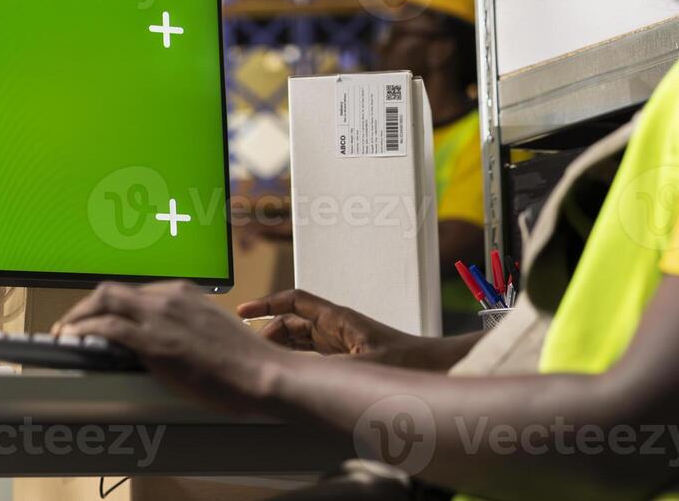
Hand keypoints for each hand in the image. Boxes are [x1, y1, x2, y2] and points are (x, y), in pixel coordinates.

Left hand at [54, 280, 288, 413]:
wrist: (260, 373)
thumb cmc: (244, 361)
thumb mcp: (211, 330)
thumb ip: (184, 327)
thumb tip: (164, 342)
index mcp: (183, 292)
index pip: (133, 292)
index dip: (109, 306)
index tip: (98, 319)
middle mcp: (168, 297)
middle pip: (111, 291)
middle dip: (86, 307)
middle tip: (72, 326)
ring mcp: (160, 316)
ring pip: (104, 303)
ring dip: (78, 318)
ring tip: (65, 334)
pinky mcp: (155, 341)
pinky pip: (108, 328)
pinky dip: (85, 331)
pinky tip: (76, 342)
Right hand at [237, 289, 467, 370]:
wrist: (435, 368)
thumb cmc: (410, 361)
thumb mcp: (364, 367)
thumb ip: (330, 371)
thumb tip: (299, 376)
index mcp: (338, 318)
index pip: (295, 302)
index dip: (267, 304)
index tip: (243, 312)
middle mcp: (335, 327)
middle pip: (291, 324)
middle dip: (268, 333)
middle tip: (249, 351)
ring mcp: (339, 343)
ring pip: (299, 341)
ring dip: (280, 350)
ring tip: (260, 363)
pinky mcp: (344, 359)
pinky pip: (311, 357)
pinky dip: (295, 363)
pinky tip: (285, 376)